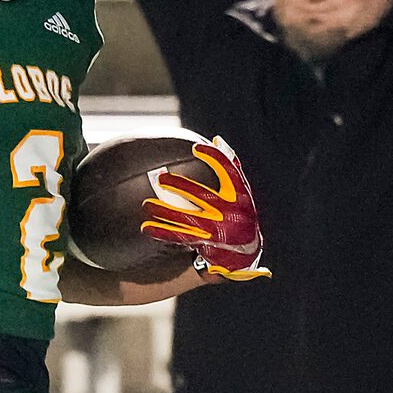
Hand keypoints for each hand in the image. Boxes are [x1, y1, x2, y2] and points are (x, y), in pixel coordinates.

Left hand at [139, 135, 268, 280]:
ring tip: (146, 204)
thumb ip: (231, 167)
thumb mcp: (241, 191)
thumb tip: (217, 140)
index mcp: (240, 195)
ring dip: (166, 212)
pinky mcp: (206, 243)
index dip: (214, 159)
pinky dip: (163, 232)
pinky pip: (181, 237)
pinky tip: (147, 227)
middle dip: (181, 187)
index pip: (228, 172)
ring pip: (188, 219)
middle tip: (161, 178)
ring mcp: (218, 229)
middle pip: (203, 197)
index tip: (195, 148)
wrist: (246, 252)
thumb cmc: (240, 213)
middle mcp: (230, 212)